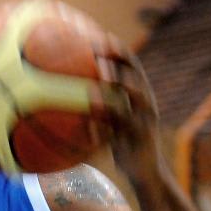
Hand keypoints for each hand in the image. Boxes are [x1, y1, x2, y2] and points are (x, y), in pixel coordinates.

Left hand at [92, 34, 162, 183]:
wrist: (145, 174)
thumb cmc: (121, 146)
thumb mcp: (110, 124)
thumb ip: (96, 108)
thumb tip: (65, 99)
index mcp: (139, 96)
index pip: (131, 67)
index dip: (117, 51)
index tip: (99, 37)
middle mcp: (145, 103)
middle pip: (136, 74)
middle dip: (120, 60)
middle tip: (99, 49)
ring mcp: (145, 119)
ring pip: (134, 96)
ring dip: (119, 84)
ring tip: (102, 75)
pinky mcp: (140, 137)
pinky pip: (122, 125)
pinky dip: (105, 119)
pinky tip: (89, 115)